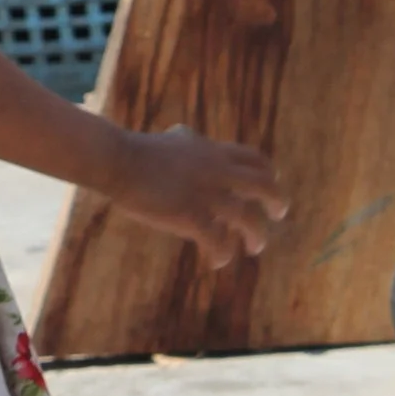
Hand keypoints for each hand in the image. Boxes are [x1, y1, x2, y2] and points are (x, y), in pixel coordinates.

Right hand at [109, 125, 289, 264]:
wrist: (117, 159)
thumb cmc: (138, 151)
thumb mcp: (171, 138)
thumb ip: (186, 138)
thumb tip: (185, 133)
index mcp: (213, 153)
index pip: (256, 159)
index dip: (269, 174)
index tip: (270, 186)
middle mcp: (217, 171)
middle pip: (265, 186)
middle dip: (277, 203)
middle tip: (277, 216)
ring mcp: (205, 194)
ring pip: (248, 219)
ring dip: (256, 236)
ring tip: (254, 248)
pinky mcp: (190, 215)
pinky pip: (217, 241)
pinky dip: (222, 254)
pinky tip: (216, 262)